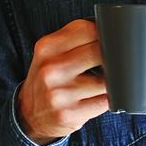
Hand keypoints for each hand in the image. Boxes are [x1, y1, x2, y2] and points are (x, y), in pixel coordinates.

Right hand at [17, 19, 109, 145]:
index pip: (90, 30)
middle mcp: (50, 69)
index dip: (105, 36)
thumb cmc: (50, 78)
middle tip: (107, 64)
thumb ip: (78, 38)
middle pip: (101, 52)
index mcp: (47, 47)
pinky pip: (105, 101)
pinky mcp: (68, 114)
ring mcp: (58, 93)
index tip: (108, 42)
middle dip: (112, 58)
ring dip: (112, 81)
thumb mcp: (53, 52)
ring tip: (99, 83)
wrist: (29, 115)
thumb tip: (116, 32)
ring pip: (107, 79)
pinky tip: (96, 98)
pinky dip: (109, 99)